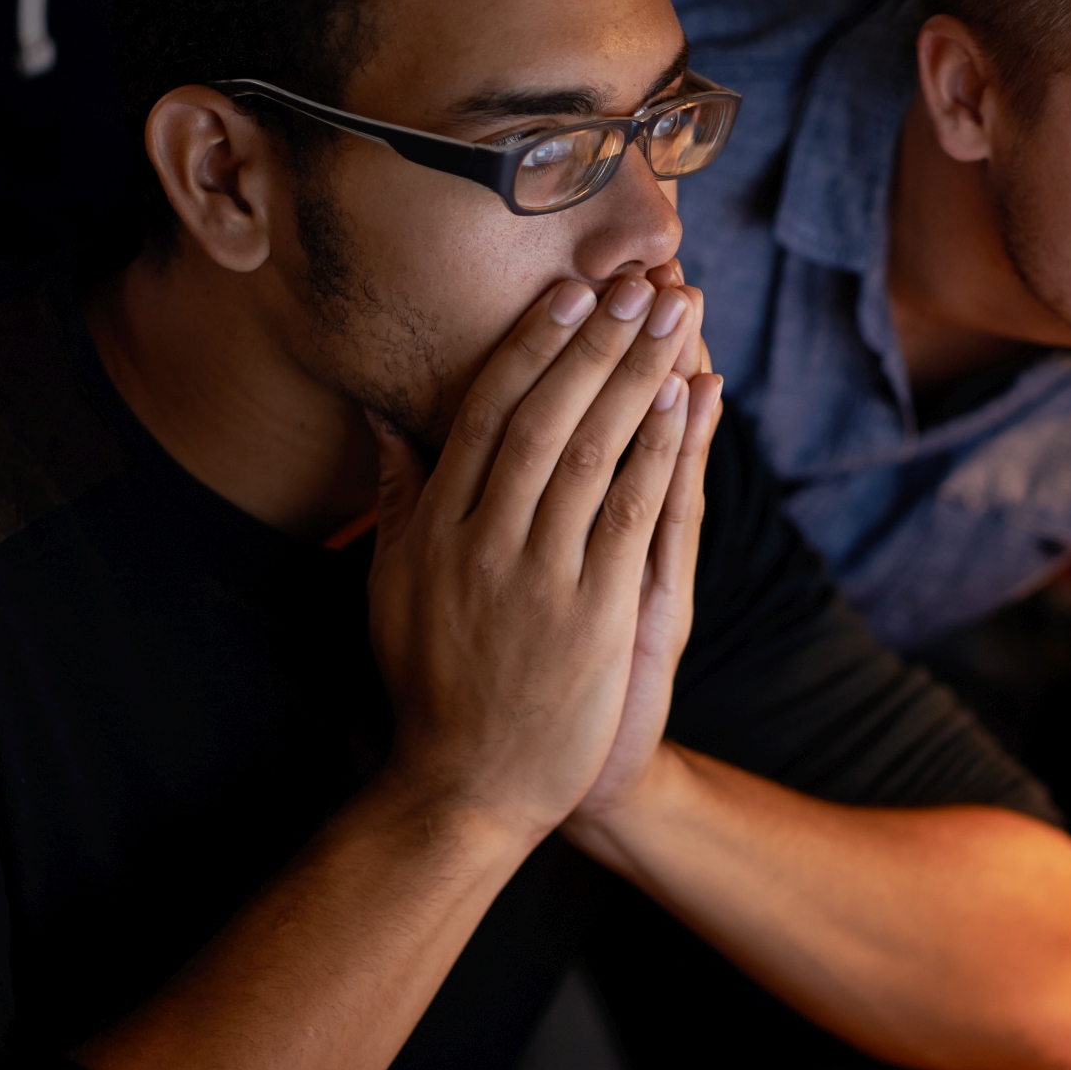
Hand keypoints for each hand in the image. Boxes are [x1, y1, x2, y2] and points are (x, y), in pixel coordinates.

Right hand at [364, 269, 708, 843]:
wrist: (464, 789)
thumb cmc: (430, 684)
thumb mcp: (392, 585)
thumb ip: (397, 497)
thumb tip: (382, 418)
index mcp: (434, 527)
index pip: (487, 413)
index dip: (533, 346)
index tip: (570, 293)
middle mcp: (482, 540)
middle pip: (546, 416)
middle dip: (597, 341)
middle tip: (636, 280)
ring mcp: (538, 575)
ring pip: (593, 450)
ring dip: (639, 373)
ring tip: (674, 313)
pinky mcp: (592, 612)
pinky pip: (631, 512)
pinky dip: (662, 449)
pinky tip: (688, 399)